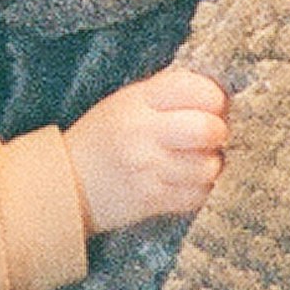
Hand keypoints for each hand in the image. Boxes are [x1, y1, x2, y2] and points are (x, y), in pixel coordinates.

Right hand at [69, 63, 228, 232]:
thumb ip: (170, 94)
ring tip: (195, 160)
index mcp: (138, 100)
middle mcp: (143, 132)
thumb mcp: (128, 102)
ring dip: (210, 164)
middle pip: (209, 129)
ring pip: (209, 166)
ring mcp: (148, 169)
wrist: (67, 183)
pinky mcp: (152, 200)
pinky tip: (186, 181)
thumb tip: (222, 99)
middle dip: (218, 132)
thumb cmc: (105, 137)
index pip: (196, 88)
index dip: (214, 97)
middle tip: (210, 136)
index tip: (212, 105)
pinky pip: (198, 195)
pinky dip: (200, 189)